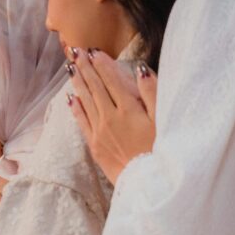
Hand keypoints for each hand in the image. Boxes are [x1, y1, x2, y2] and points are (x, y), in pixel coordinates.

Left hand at [67, 49, 155, 184]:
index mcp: (129, 108)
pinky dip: (76, 108)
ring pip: (86, 101)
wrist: (150, 184)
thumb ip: (152, 93)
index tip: (93, 50)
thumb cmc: (163, 150)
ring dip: (78, 82)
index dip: (102, 64)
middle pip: (95, 87)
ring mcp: (100, 132)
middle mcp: (110, 118)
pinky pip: (82, 122)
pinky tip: (70, 98)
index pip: (112, 80)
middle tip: (75, 51)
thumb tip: (140, 69)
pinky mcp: (95, 146)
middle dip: (85, 67)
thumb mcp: (164, 119)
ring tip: (70, 67)